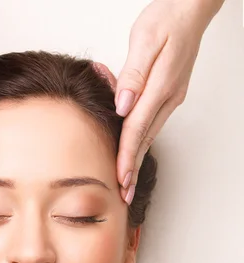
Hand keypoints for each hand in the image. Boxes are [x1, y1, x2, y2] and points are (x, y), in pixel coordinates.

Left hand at [114, 0, 224, 203]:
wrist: (189, 7)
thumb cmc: (167, 17)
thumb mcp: (146, 39)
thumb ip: (133, 75)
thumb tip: (122, 106)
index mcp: (160, 87)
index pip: (137, 129)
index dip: (126, 156)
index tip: (120, 178)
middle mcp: (167, 98)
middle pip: (144, 141)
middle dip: (133, 170)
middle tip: (124, 195)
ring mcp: (169, 98)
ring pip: (148, 136)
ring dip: (136, 161)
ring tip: (126, 183)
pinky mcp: (167, 95)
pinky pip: (150, 124)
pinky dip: (140, 143)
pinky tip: (132, 154)